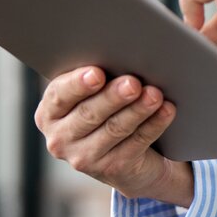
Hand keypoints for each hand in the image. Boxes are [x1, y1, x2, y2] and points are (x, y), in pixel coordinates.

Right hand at [33, 65, 191, 204]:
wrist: (128, 157)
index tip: (96, 73)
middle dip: (113, 96)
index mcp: (50, 112)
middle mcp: (60, 138)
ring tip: (155, 94)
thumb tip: (127, 46)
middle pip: (89, 113)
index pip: (60, 95)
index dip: (78, 84)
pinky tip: (166, 110)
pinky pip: (136, 143)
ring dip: (137, 110)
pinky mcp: (112, 170)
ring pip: (114, 129)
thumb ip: (101, 71)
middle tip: (133, 82)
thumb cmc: (110, 108)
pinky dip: (154, 124)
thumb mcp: (97, 92)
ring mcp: (84, 158)